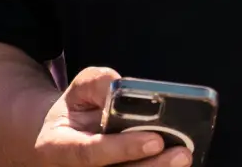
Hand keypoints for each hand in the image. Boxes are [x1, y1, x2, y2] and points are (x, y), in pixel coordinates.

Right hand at [35, 67, 191, 166]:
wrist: (59, 141)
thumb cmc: (75, 112)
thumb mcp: (77, 91)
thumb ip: (97, 84)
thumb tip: (121, 87)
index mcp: (58, 147)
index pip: (90, 152)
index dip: (123, 148)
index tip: (155, 140)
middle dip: (152, 166)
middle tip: (182, 154)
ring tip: (183, 158)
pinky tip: (173, 164)